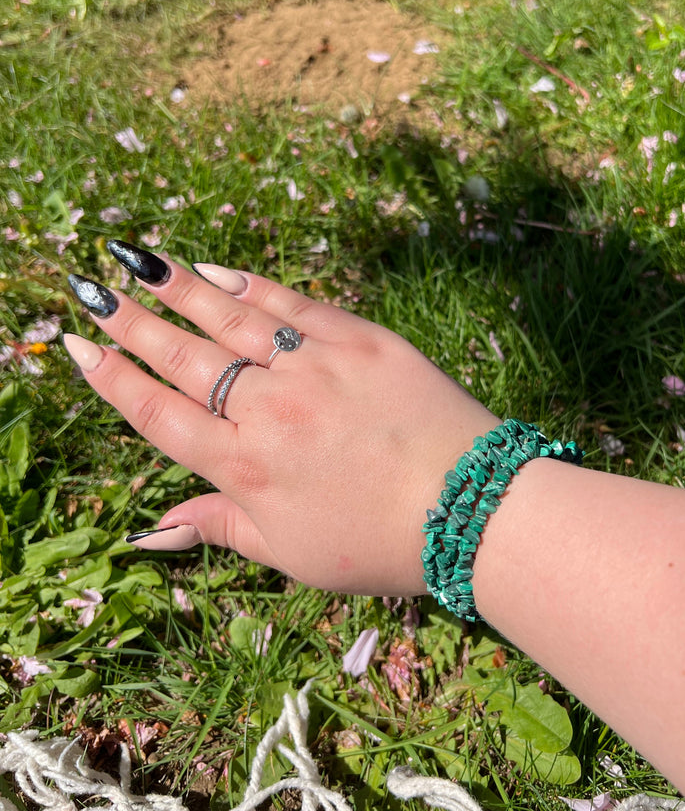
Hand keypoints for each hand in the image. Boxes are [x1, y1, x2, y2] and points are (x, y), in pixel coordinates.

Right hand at [64, 243, 498, 594]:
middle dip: (132, 324)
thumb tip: (153, 531)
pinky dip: (253, 285)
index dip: (114, 382)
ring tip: (140, 262)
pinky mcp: (361, 340)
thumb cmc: (382, 544)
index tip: (80, 348)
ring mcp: (315, 368)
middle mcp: (269, 412)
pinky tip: (219, 270)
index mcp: (247, 470)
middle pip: (184, 360)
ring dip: (179, 289)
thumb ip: (223, 529)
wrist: (471, 508)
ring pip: (231, 320)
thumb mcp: (295, 555)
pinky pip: (294, 305)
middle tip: (92, 290)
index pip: (160, 417)